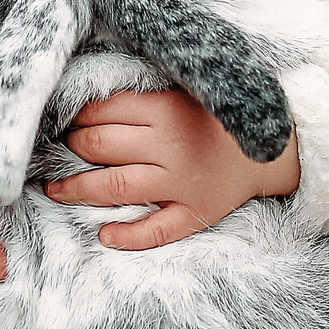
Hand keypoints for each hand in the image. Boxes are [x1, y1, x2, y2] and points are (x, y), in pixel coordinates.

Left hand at [44, 88, 298, 249]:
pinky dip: (126, 236)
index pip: (101, 111)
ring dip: (76, 190)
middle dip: (70, 146)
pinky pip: (156, 230)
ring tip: (55, 190)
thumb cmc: (217, 117)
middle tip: (56, 148)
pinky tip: (103, 234)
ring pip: (114, 187)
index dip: (74, 116)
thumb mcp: (182, 91)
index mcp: (166, 108)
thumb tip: (83, 103)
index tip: (61, 118)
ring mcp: (182, 183)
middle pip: (99, 146)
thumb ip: (141, 96)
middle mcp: (170, 146)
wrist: (273, 147)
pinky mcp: (195, 212)